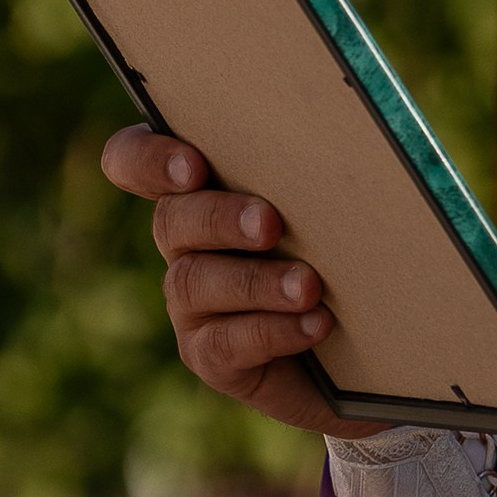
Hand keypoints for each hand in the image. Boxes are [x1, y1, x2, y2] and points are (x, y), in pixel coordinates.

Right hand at [100, 128, 389, 439]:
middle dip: (219, 219)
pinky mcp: (209, 355)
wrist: (362, 342)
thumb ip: (314, 170)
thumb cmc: (343, 248)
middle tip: (269, 224)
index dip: (148, 158)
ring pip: (196, 283)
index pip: (134, 159)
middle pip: (171, 220)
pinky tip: (315, 324)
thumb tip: (345, 141)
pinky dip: (273, 330)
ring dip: (256, 282)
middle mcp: (184, 243)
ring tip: (309, 286)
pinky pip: (225, 343)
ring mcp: (190, 303)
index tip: (192, 165)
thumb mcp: (329, 204)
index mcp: (200, 189)